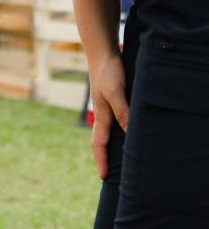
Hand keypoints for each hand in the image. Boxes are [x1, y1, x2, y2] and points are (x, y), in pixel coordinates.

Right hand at [91, 52, 128, 178]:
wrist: (101, 51)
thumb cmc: (108, 72)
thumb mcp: (116, 93)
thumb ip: (123, 112)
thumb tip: (130, 134)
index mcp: (101, 115)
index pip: (100, 143)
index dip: (102, 160)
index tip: (103, 177)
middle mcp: (102, 113)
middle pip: (101, 140)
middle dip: (102, 156)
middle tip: (107, 172)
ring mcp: (105, 105)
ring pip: (107, 130)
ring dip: (109, 144)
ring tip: (117, 156)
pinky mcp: (110, 97)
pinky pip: (113, 120)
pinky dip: (117, 130)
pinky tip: (125, 129)